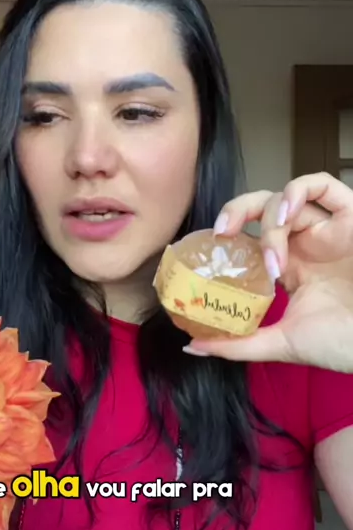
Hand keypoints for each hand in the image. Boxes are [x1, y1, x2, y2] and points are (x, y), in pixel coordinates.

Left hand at [184, 172, 352, 371]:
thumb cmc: (343, 344)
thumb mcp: (283, 343)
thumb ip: (239, 343)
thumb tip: (193, 346)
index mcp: (289, 266)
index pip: (250, 238)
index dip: (227, 237)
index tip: (206, 251)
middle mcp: (305, 243)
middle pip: (261, 208)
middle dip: (236, 211)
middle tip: (222, 232)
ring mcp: (327, 228)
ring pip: (286, 197)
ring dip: (271, 220)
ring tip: (274, 256)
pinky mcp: (352, 217)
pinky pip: (324, 184)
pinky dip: (299, 189)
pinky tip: (288, 212)